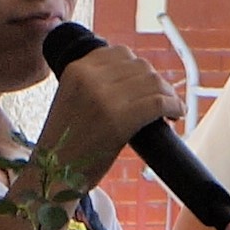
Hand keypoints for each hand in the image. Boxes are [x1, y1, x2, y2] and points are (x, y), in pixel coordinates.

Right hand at [30, 44, 180, 191]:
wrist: (54, 176)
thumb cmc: (66, 144)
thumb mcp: (71, 100)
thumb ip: (93, 84)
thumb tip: (136, 76)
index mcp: (76, 70)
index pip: (120, 53)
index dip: (139, 68)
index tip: (147, 84)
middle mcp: (89, 78)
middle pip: (140, 66)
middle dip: (155, 82)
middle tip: (162, 100)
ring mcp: (104, 98)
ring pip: (153, 82)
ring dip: (168, 94)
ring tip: (170, 109)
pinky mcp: (119, 120)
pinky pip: (158, 102)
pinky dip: (173, 106)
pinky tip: (175, 115)